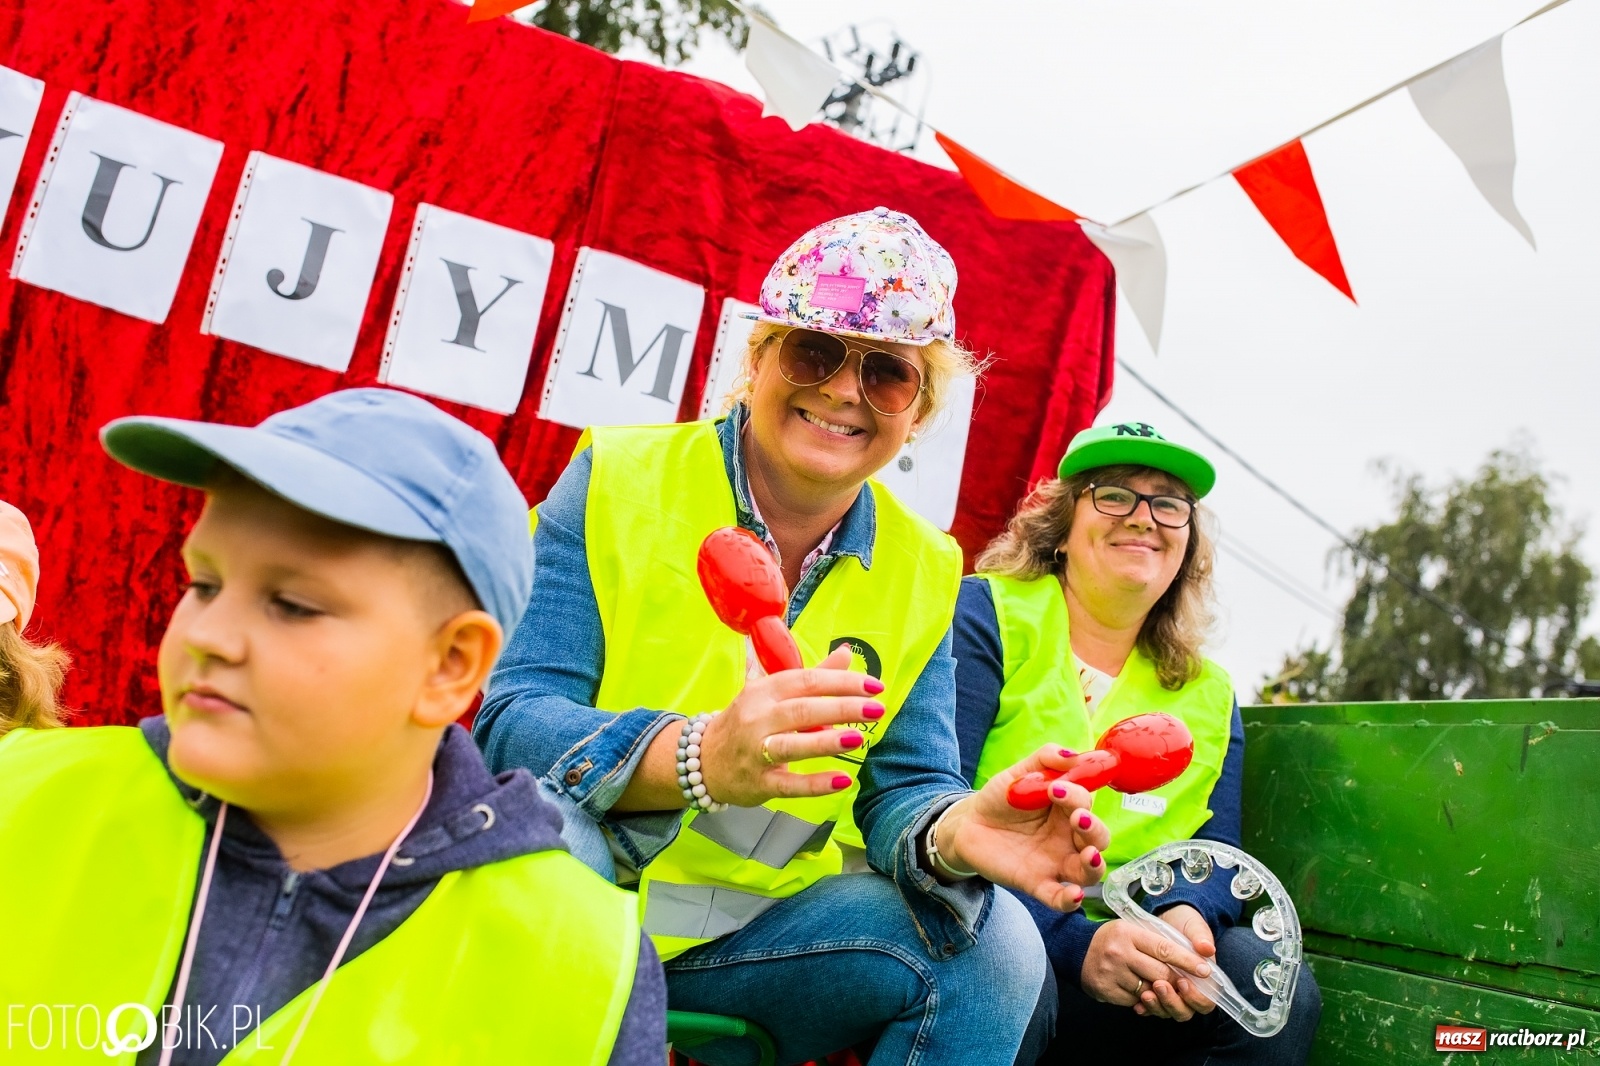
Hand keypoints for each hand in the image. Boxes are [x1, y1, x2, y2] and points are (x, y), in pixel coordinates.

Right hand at [696, 644, 882, 806]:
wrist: (702, 760)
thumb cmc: (747, 722)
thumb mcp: (773, 693)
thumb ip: (813, 675)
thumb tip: (847, 653)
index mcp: (764, 690)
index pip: (806, 680)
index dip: (841, 681)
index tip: (874, 685)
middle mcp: (757, 718)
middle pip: (802, 709)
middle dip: (842, 707)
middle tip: (877, 708)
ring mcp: (755, 752)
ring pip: (793, 745)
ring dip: (826, 742)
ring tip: (858, 737)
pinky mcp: (758, 783)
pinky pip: (788, 784)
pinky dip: (815, 784)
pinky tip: (842, 780)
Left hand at [930, 745, 1111, 911]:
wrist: (969, 825)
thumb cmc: (1001, 798)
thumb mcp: (1019, 773)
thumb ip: (1044, 759)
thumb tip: (1071, 755)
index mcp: (1068, 809)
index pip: (1086, 803)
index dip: (1077, 796)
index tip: (1056, 788)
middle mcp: (1068, 837)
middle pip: (1098, 838)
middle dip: (1094, 829)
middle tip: (1078, 818)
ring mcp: (1055, 862)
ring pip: (1088, 870)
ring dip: (1094, 864)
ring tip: (1089, 855)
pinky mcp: (1037, 883)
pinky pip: (1058, 897)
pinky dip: (1069, 900)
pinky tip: (1073, 894)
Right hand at [1080, 907, 1216, 1020]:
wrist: (1075, 949)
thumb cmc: (1112, 938)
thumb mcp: (1132, 929)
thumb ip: (1157, 941)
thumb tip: (1192, 956)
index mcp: (1129, 933)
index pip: (1164, 949)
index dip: (1187, 961)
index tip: (1205, 969)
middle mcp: (1119, 953)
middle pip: (1160, 974)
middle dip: (1177, 981)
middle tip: (1186, 983)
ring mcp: (1111, 973)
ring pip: (1149, 991)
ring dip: (1160, 992)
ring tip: (1163, 987)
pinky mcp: (1106, 990)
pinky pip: (1135, 1001)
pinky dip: (1143, 999)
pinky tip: (1143, 991)